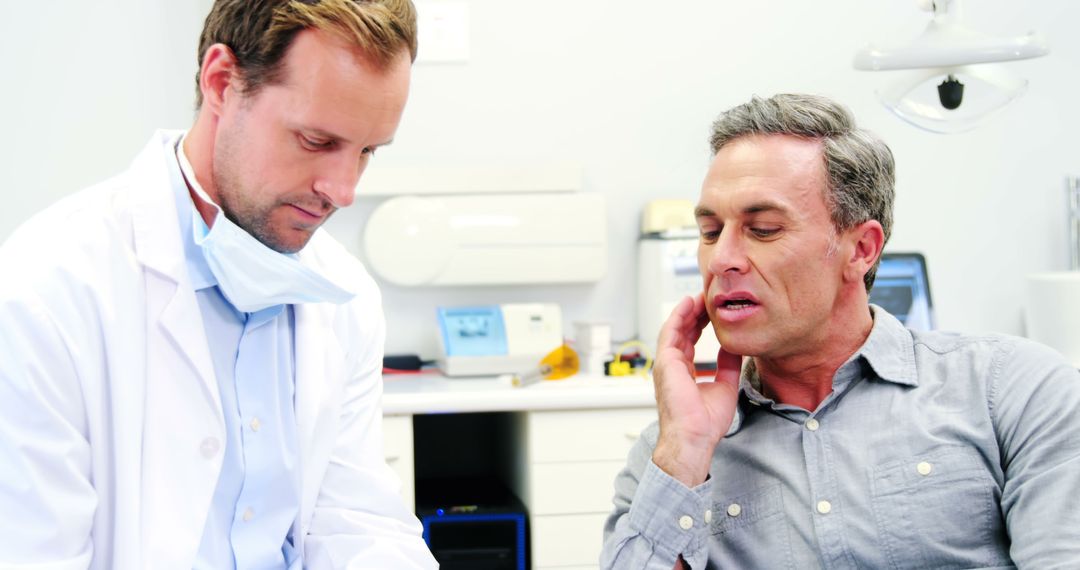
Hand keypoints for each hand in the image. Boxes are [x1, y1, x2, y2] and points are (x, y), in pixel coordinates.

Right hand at [651, 294, 741, 486]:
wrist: (695, 436)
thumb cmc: (705, 422)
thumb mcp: (725, 387)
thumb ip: (727, 366)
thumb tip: (733, 349)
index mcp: (684, 373)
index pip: (691, 341)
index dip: (701, 324)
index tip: (712, 311)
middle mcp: (673, 366)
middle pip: (683, 331)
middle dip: (696, 313)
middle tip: (708, 297)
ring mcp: (667, 363)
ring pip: (676, 328)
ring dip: (688, 310)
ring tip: (701, 294)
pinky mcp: (665, 362)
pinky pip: (670, 332)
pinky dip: (679, 316)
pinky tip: (689, 303)